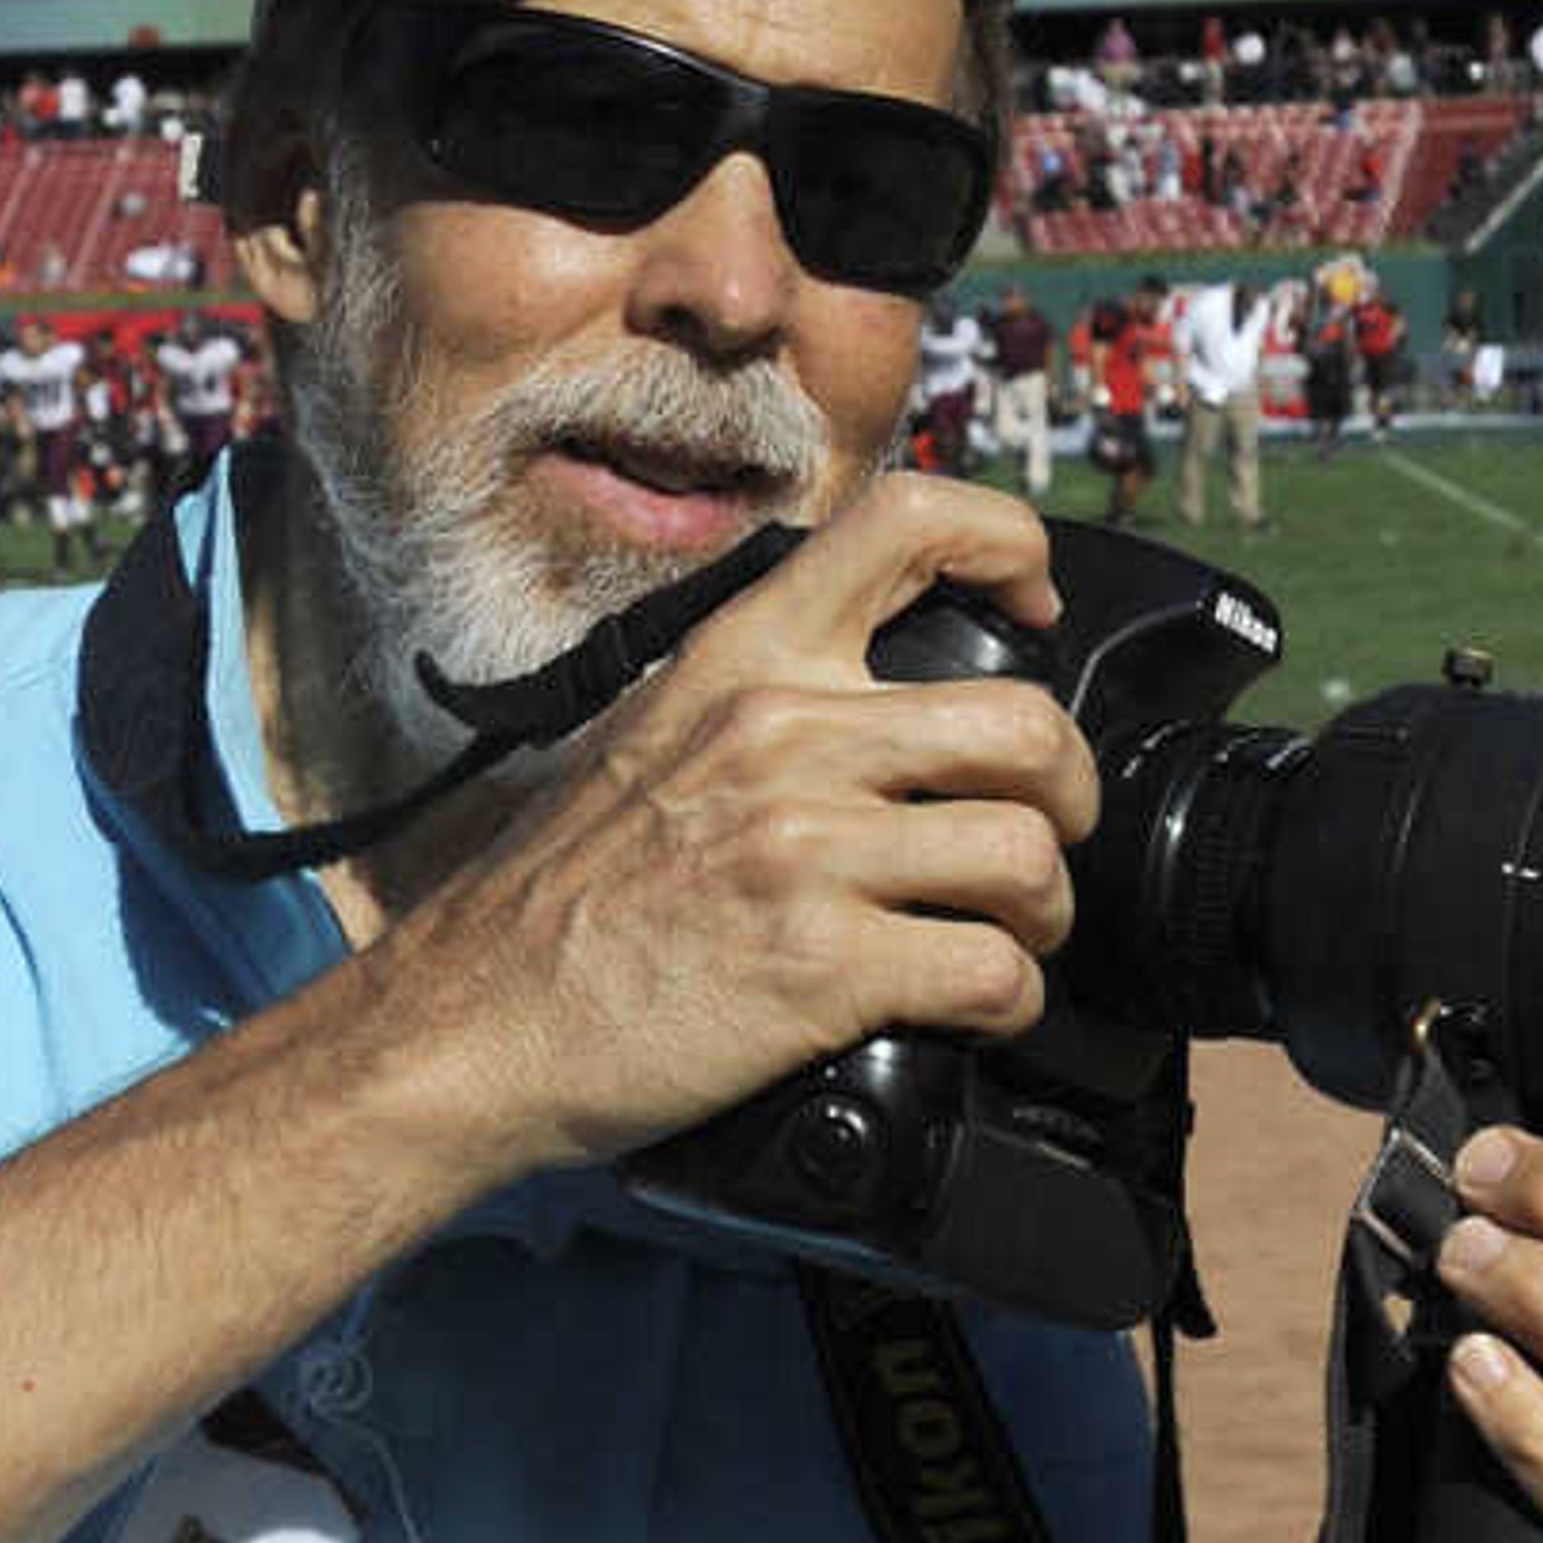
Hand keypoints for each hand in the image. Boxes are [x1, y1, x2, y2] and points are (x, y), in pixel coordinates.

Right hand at [380, 471, 1101, 1172]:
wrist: (472, 1021)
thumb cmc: (556, 898)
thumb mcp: (648, 734)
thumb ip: (756, 699)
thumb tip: (870, 701)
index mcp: (743, 658)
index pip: (906, 520)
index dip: (1007, 541)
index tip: (1037, 601)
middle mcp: (783, 735)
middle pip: (1025, 723)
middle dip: (1069, 793)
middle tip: (1048, 833)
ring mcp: (804, 851)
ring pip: (1028, 854)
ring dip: (1046, 911)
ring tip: (1014, 935)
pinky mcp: (820, 968)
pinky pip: (992, 972)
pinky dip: (1012, 1002)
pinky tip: (978, 1010)